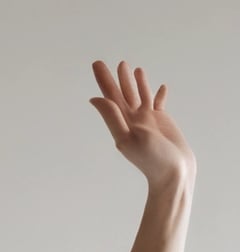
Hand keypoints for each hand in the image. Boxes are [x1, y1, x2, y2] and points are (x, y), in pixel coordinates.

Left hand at [89, 61, 195, 189]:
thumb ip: (113, 117)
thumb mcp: (128, 137)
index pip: (109, 98)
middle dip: (111, 79)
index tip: (96, 65)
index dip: (103, 81)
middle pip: (120, 94)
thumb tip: (95, 99)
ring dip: (133, 82)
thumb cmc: (151, 158)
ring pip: (139, 95)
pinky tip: (160, 88)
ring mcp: (147, 120)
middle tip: (99, 62)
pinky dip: (158, 95)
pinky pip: (158, 103)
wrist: (173, 172)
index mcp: (122, 124)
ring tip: (128, 67)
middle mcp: (132, 120)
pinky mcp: (162, 122)